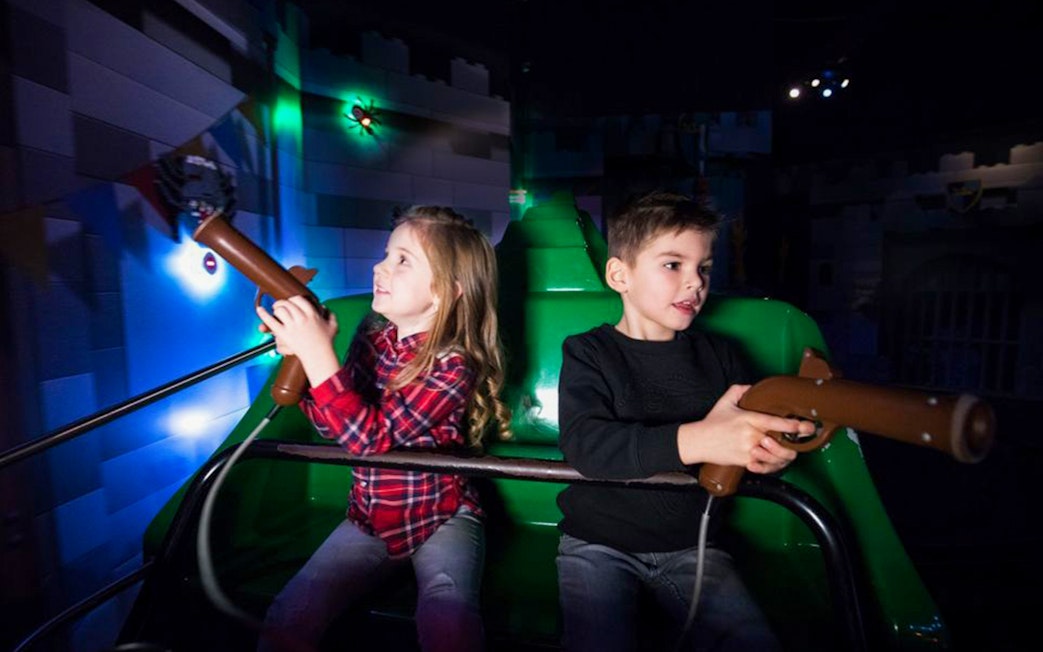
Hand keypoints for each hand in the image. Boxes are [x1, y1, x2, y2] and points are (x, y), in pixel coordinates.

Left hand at [256, 296, 340, 385]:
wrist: (319, 356)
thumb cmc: (326, 343)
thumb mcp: (332, 326)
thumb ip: (330, 315)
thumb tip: (325, 308)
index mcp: (312, 314)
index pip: (299, 300)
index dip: (293, 299)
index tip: (291, 302)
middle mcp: (301, 318)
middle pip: (287, 303)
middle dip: (282, 303)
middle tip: (280, 305)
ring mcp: (292, 326)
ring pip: (280, 310)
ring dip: (276, 308)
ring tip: (275, 309)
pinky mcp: (284, 334)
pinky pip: (271, 322)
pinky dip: (263, 315)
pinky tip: (259, 309)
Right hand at [677, 384, 806, 471]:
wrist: (698, 442)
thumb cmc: (712, 423)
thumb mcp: (725, 401)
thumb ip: (740, 390)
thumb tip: (753, 387)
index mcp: (749, 419)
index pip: (776, 422)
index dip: (794, 425)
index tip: (806, 426)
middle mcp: (751, 436)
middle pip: (780, 443)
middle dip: (792, 445)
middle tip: (797, 442)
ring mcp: (749, 450)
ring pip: (775, 457)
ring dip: (783, 456)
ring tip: (785, 452)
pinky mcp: (745, 462)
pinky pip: (765, 467)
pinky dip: (771, 466)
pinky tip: (772, 461)